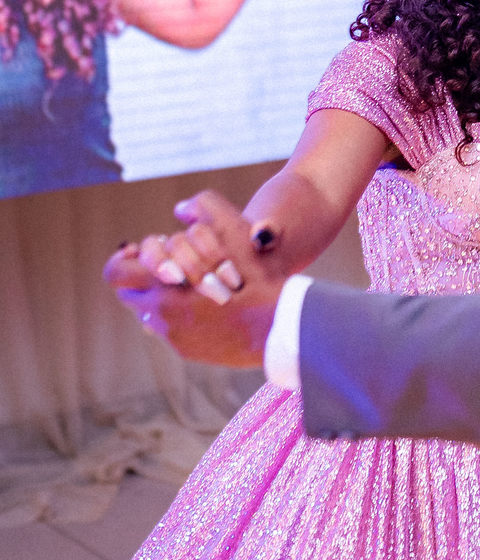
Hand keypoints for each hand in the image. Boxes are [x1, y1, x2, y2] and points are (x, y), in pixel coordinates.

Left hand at [103, 191, 287, 366]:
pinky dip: (182, 318)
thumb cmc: (258, 279)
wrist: (281, 327)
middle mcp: (160, 316)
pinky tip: (208, 308)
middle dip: (147, 278)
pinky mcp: (187, 352)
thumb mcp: (235, 234)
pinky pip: (172, 331)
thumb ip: (206, 209)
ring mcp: (174, 338)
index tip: (139, 253)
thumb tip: (180, 207)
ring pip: (151, 314)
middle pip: (131, 294)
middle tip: (171, 268)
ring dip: (164, 298)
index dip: (123, 260)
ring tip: (194, 288)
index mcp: (163, 287)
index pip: (117, 273)